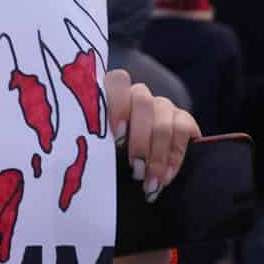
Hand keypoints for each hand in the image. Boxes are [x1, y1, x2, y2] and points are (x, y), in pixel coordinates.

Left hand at [104, 68, 198, 263]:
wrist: (135, 182)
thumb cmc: (108, 166)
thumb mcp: (99, 156)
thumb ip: (95, 146)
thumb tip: (80, 158)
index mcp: (112, 97)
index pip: (116, 81)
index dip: (117, 104)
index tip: (116, 137)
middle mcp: (138, 96)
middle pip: (142, 100)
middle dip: (139, 138)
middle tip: (134, 168)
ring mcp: (162, 105)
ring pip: (163, 115)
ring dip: (156, 153)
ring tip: (148, 182)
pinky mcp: (183, 119)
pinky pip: (182, 129)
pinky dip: (174, 157)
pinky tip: (165, 178)